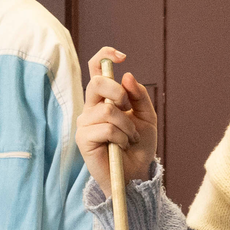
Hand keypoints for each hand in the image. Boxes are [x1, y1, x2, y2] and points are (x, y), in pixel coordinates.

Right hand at [78, 48, 156, 189]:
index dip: (104, 56)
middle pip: (97, 83)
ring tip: (129, 138)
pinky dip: (121, 138)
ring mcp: (84, 123)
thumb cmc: (138, 146)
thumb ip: (139, 95)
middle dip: (118, 93)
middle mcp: (90, 108)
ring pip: (107, 110)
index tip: (122, 56)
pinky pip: (107, 129)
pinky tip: (121, 147)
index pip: (95, 70)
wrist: (135, 174)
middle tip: (128, 110)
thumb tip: (127, 75)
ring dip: (127, 126)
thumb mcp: (147, 117)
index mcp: (103, 99)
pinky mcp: (83, 139)